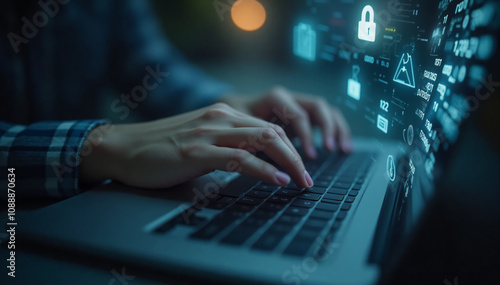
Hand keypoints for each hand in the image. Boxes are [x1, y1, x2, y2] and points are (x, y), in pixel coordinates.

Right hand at [79, 103, 313, 188]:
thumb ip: (226, 145)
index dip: (290, 147)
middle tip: (308, 178)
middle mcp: (220, 117)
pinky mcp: (197, 152)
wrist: (123, 148)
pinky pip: (240, 158)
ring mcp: (208, 132)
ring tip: (302, 181)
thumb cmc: (161, 149)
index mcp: (223, 114)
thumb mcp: (201, 141)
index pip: (268, 127)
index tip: (301, 168)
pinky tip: (277, 181)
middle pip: (272, 132)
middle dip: (297, 156)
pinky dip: (263, 170)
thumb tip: (254, 164)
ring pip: (262, 140)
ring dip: (289, 162)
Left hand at [219, 86, 351, 158]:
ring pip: (326, 110)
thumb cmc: (230, 124)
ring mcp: (297, 105)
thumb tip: (266, 167)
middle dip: (326, 128)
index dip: (306, 136)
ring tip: (343, 150)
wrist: (226, 115)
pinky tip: (343, 149)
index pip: (297, 115)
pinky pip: (326, 118)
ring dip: (336, 128)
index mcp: (274, 98)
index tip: (308, 157)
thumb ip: (254, 143)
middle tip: (329, 150)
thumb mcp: (238, 131)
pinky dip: (336, 130)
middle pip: (317, 106)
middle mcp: (289, 98)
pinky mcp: (302, 115)